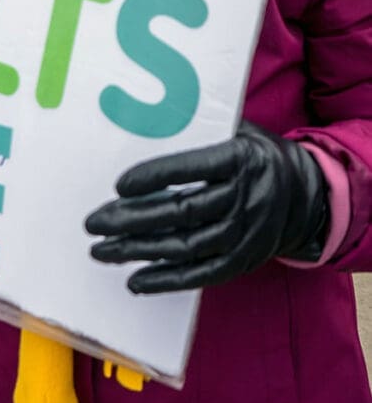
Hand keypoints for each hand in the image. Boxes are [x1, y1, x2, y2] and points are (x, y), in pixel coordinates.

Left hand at [85, 121, 327, 292]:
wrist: (308, 197)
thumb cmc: (257, 157)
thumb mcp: (242, 133)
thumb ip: (205, 130)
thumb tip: (150, 122)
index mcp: (241, 160)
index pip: (193, 168)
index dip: (155, 177)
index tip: (119, 185)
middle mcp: (244, 199)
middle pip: (181, 212)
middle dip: (132, 219)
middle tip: (94, 222)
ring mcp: (244, 235)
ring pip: (184, 246)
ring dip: (138, 251)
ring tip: (101, 250)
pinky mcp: (241, 261)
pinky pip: (199, 275)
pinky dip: (165, 280)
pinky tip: (135, 279)